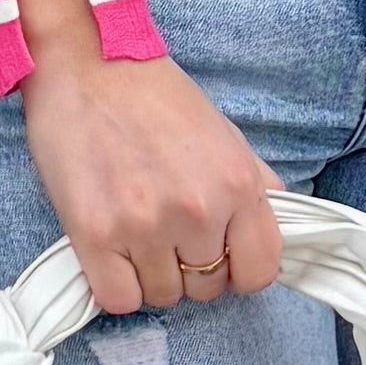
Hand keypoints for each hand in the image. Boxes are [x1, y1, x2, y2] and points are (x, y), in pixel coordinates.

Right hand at [19, 40, 285, 313]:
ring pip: (163, 297)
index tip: (220, 255)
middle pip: (208, 288)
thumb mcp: (225, 134)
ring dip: (151, 275)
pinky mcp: (94, 235)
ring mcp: (145, 226)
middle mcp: (198, 210)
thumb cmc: (155, 96)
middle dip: (192, 269)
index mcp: (238, 184)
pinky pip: (119, 300)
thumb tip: (277, 226)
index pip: (261, 272)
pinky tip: (112, 252)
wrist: (88, 63)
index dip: (241, 270)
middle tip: (168, 232)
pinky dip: (117, 285)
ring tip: (136, 232)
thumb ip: (255, 185)